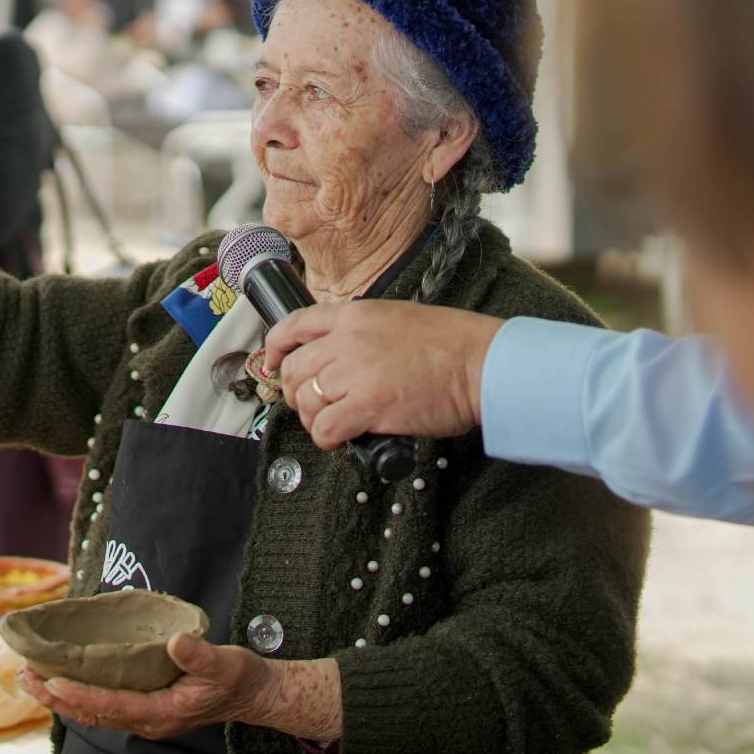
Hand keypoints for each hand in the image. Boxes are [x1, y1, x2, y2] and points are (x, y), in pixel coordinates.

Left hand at [17, 633, 276, 740]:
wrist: (253, 695)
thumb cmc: (238, 678)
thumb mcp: (225, 663)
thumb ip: (200, 655)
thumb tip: (175, 642)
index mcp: (162, 713)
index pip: (112, 707)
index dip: (80, 696)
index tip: (52, 682)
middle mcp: (147, 721)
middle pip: (92, 714)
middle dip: (55, 697)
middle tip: (23, 675)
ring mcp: (144, 718)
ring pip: (93, 712)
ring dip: (60, 697)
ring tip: (30, 676)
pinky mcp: (144, 708)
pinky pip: (103, 706)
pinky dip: (78, 693)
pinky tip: (62, 676)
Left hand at [266, 299, 500, 450]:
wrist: (481, 363)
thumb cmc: (452, 344)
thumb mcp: (397, 318)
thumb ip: (362, 333)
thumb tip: (340, 359)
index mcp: (354, 315)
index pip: (294, 325)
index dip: (274, 347)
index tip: (271, 362)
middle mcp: (347, 341)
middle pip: (294, 368)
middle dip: (294, 391)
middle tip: (309, 404)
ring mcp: (356, 373)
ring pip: (305, 400)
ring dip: (312, 417)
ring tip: (331, 423)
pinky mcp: (368, 406)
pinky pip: (325, 427)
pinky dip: (327, 438)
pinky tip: (342, 439)